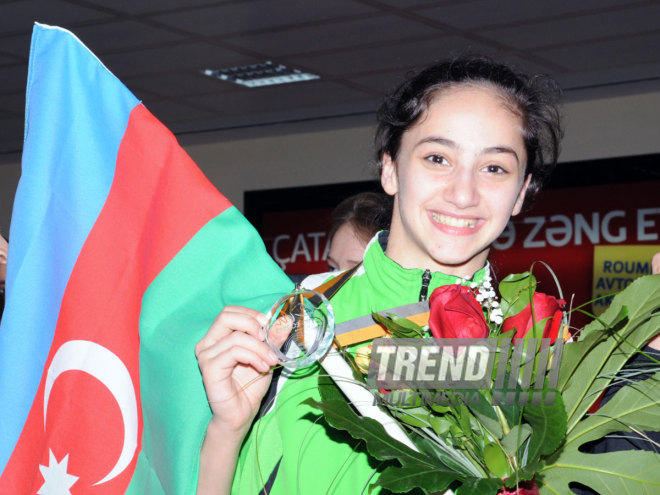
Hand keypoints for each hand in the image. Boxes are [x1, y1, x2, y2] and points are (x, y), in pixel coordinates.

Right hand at [195, 305, 291, 434]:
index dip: (251, 315)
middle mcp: (207, 343)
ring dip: (259, 347)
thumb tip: (284, 321)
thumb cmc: (249, 385)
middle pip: (226, 315)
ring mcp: (206, 355)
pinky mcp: (209, 368)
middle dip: (252, 323)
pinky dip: (253, 356)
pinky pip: (235, 351)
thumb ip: (272, 339)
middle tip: (266, 339)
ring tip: (270, 361)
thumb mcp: (265, 356)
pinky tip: (262, 368)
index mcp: (217, 337)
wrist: (241, 413)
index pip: (230, 312)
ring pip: (236, 336)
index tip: (268, 327)